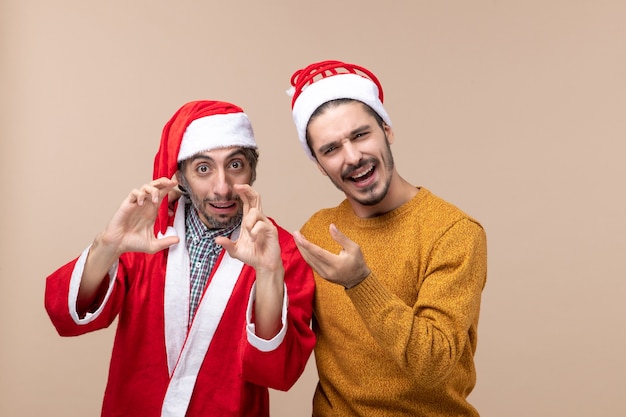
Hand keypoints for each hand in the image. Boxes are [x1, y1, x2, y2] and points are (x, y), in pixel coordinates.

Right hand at [99, 177, 180, 255]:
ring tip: (156, 201)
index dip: (169, 188)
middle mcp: (145, 205)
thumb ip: (165, 242)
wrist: (118, 244)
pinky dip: (140, 195)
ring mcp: (136, 204)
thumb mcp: (153, 245)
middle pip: (155, 186)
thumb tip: (178, 240)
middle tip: (171, 182)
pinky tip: (141, 204)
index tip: (176, 184)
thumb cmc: (133, 243)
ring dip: (153, 190)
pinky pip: (134, 193)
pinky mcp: (127, 204)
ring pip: (145, 186)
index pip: (162, 194)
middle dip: (163, 181)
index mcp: (152, 211)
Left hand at [216, 184, 283, 338]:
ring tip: (248, 236)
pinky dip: (254, 231)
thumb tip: (216, 239)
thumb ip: (227, 244)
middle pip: (256, 199)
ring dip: (248, 223)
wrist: (263, 265)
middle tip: (239, 186)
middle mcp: (258, 220)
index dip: (243, 193)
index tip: (236, 186)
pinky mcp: (271, 230)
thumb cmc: (252, 256)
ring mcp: (265, 224)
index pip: (248, 202)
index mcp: (249, 221)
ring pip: (255, 212)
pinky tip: (254, 239)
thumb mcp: (235, 251)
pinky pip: (260, 225)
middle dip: (248, 190)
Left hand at [293, 224, 369, 288]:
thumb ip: (341, 237)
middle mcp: (328, 271)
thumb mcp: (354, 248)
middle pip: (310, 257)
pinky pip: (311, 264)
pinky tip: (303, 247)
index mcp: (336, 264)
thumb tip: (331, 226)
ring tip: (297, 238)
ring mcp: (324, 274)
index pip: (318, 253)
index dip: (307, 244)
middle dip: (301, 244)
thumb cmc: (358, 262)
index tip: (298, 236)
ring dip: (302, 249)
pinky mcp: (322, 275)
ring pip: (309, 261)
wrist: (359, 281)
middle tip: (295, 233)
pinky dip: (306, 255)